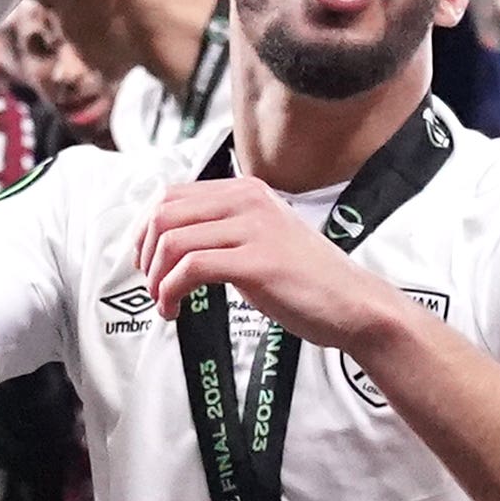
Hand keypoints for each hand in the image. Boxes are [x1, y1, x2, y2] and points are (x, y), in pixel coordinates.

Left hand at [132, 175, 425, 354]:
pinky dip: (171, 291)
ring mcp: (254, 229)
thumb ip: (221, 231)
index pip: (171, 195)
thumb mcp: (260, 239)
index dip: (145, 230)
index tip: (145, 260)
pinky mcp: (257, 262)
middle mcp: (248, 201)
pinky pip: (191, 268)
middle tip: (150, 283)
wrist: (354, 305)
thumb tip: (168, 241)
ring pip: (172, 240)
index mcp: (246, 191)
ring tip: (163, 300)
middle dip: (145, 252)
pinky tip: (175, 309)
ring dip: (156, 277)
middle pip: (164, 213)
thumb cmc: (307, 280)